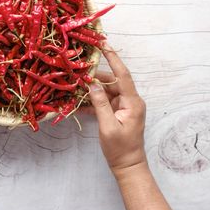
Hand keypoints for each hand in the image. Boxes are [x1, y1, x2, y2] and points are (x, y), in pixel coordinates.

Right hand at [88, 44, 146, 175]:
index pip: (122, 74)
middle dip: (96, 76)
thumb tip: (91, 84)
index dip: (113, 58)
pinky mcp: (120, 112)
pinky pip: (106, 101)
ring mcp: (126, 106)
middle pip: (112, 82)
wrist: (128, 166)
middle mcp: (131, 101)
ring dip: (93, 90)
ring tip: (76, 87)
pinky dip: (95, 101)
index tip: (104, 44)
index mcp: (133, 102)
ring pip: (108, 91)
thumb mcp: (107, 126)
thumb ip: (100, 103)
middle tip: (79, 71)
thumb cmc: (120, 149)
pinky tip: (80, 103)